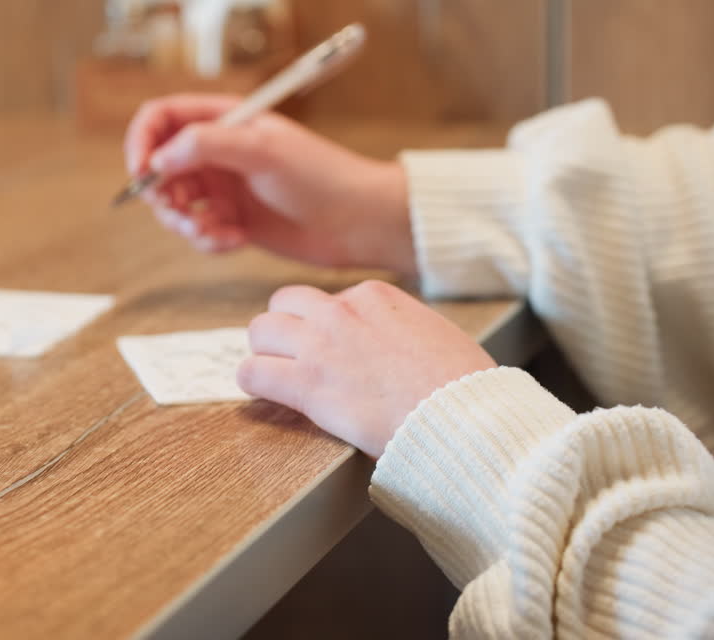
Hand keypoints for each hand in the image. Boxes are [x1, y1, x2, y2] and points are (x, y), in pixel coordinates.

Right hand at [124, 94, 416, 274]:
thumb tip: (156, 160)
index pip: (160, 118)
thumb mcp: (262, 151)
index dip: (142, 141)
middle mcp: (216, 150)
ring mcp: (222, 187)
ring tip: (218, 234)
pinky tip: (237, 241)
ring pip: (174, 206)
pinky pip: (198, 232)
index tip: (142, 172)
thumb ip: (206, 146)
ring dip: (186, 225)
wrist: (357, 221)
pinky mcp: (230, 220)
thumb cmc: (320, 176)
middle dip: (163, 195)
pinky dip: (208, 240)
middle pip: (158, 167)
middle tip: (183, 215)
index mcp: (223, 119)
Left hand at [238, 280, 495, 457]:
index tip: (332, 350)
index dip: (325, 326)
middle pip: (284, 304)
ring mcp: (319, 344)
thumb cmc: (460, 386)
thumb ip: (402, 327)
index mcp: (374, 296)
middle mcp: (340, 310)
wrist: (461, 417)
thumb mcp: (434, 333)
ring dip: (265, 353)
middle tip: (292, 357)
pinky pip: (252, 373)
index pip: (328, 298)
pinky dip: (253, 383)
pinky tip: (264, 395)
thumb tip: (395, 342)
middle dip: (284, 329)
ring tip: (276, 375)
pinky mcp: (305, 383)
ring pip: (260, 331)